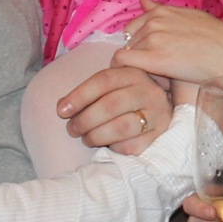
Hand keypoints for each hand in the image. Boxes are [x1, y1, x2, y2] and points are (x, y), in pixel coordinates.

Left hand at [59, 65, 175, 153]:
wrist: (160, 112)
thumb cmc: (127, 99)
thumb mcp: (112, 87)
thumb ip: (89, 93)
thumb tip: (63, 106)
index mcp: (133, 74)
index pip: (104, 81)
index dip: (80, 95)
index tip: (61, 110)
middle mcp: (149, 91)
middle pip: (111, 105)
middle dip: (85, 120)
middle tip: (72, 129)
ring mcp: (158, 114)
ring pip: (121, 127)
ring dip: (97, 136)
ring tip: (86, 138)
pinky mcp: (160, 136)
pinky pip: (132, 146)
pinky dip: (114, 147)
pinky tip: (108, 144)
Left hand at [114, 2, 222, 88]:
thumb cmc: (217, 39)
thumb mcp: (189, 16)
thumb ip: (161, 9)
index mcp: (162, 11)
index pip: (134, 26)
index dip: (140, 42)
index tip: (152, 54)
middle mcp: (154, 21)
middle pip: (129, 40)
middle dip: (138, 53)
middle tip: (157, 68)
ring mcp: (152, 38)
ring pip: (128, 51)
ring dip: (138, 63)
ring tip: (159, 74)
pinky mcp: (153, 58)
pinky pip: (123, 61)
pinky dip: (127, 70)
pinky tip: (142, 78)